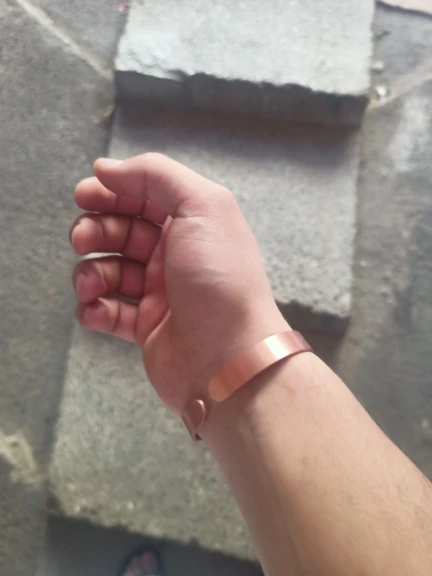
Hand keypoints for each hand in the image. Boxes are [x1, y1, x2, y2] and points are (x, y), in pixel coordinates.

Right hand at [71, 153, 287, 413]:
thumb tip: (106, 167)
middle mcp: (176, 254)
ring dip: (91, 272)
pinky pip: (109, 311)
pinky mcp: (146, 327)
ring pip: (110, 270)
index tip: (84, 195)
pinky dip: (94, 309)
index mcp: (192, 223)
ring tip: (91, 284)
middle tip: (82, 239)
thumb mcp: (202, 207)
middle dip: (95, 230)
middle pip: (121, 230)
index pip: (143, 196)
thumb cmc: (219, 278)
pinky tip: (94, 310)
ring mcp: (160, 292)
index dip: (112, 192)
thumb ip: (155, 175)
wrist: (229, 358)